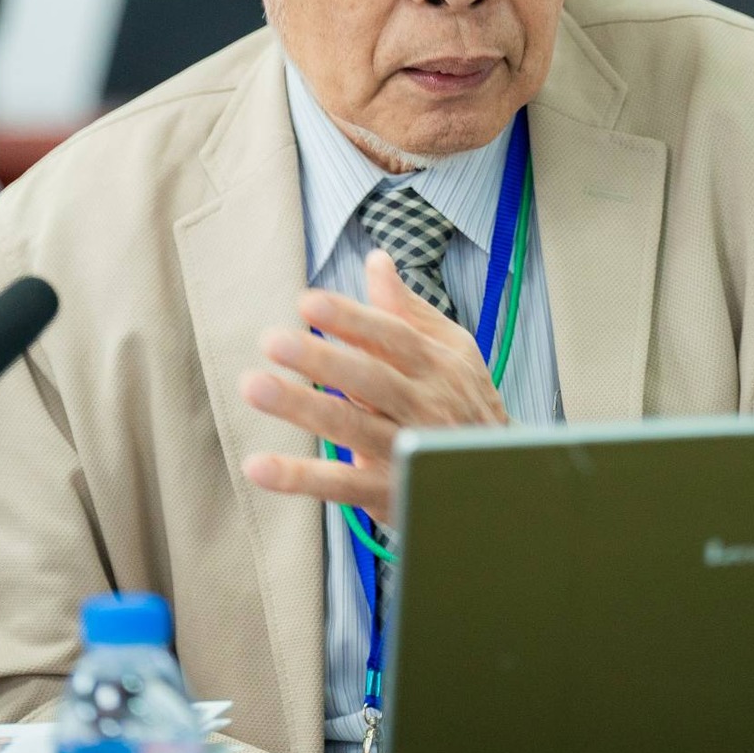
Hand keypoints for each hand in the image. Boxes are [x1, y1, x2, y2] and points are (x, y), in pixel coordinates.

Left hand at [240, 249, 508, 524]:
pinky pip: (342, 485)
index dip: (351, 319)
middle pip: (370, 380)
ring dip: (302, 407)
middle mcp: (424, 405)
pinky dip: (300, 477)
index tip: (307, 302)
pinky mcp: (388, 492)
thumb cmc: (464, 401)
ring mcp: (406, 451)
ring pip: (353, 427)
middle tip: (272, 340)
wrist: (499, 481)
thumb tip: (376, 260)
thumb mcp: (451, 351)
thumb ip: (407, 310)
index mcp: (436, 365)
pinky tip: (258, 466)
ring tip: (254, 386)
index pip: (391, 336)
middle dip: (322, 360)